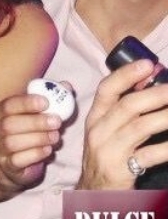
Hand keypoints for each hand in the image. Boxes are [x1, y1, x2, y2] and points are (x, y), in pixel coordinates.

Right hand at [0, 91, 62, 191]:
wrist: (19, 163)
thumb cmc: (28, 131)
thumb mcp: (37, 114)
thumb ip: (50, 99)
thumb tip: (66, 86)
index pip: (8, 105)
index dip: (26, 103)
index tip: (46, 102)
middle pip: (9, 124)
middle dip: (34, 122)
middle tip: (56, 121)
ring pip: (12, 143)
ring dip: (37, 138)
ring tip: (56, 136)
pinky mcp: (7, 166)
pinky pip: (17, 160)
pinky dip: (35, 154)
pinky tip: (48, 150)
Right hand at [78, 59, 167, 188]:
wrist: (93, 190)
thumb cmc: (105, 154)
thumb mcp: (106, 129)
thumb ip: (122, 108)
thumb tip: (147, 82)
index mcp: (95, 116)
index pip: (106, 89)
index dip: (126, 74)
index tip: (147, 63)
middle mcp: (98, 130)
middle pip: (127, 106)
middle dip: (154, 94)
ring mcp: (108, 150)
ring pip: (139, 127)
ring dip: (165, 116)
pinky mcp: (120, 170)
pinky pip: (148, 155)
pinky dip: (166, 147)